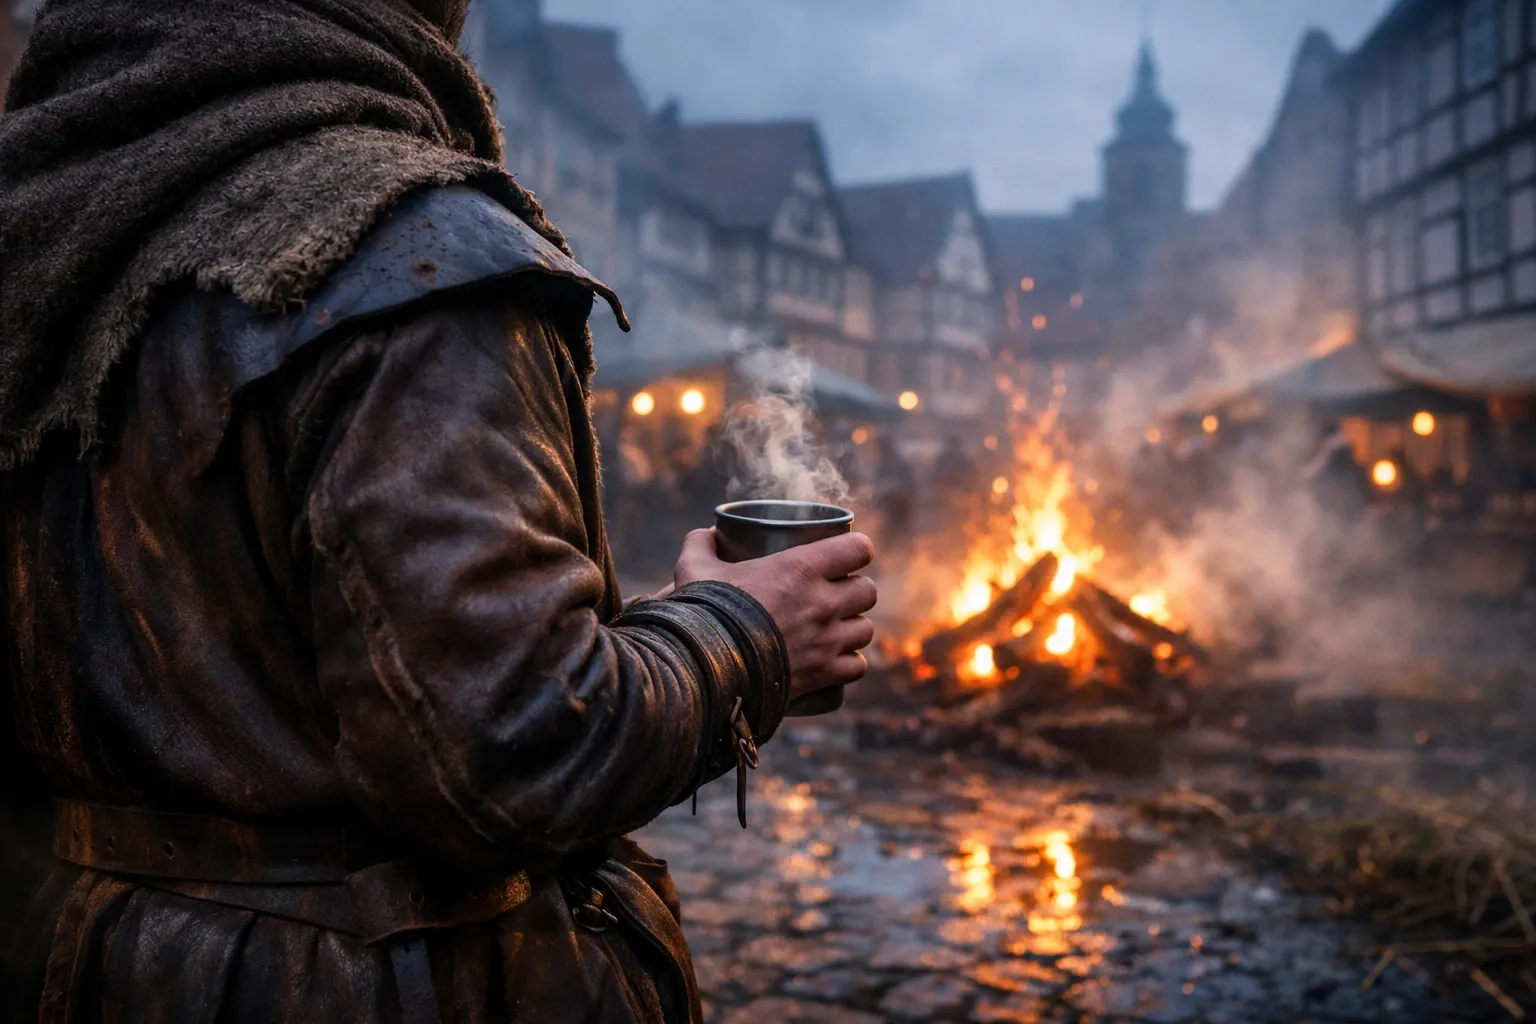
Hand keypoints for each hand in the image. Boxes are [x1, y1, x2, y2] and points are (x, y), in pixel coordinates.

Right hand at [673, 529, 876, 700]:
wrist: (704, 669)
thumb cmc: (703, 614)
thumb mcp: (694, 570)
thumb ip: (699, 545)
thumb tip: (705, 534)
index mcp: (801, 568)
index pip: (858, 549)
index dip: (855, 550)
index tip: (844, 555)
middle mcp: (822, 603)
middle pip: (867, 590)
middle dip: (854, 590)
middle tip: (834, 594)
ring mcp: (826, 641)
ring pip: (865, 629)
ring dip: (852, 627)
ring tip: (835, 628)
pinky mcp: (823, 674)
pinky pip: (857, 666)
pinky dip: (849, 663)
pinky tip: (835, 660)